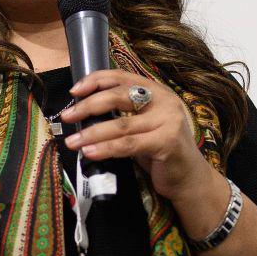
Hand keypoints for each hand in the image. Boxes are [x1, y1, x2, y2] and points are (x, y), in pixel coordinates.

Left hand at [59, 69, 215, 201]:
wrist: (189, 178)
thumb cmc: (160, 150)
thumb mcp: (142, 125)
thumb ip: (122, 113)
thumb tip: (82, 111)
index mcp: (156, 90)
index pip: (121, 77)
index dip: (95, 80)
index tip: (74, 91)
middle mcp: (164, 100)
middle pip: (118, 96)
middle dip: (88, 106)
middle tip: (67, 117)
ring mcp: (168, 120)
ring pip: (121, 124)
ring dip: (91, 133)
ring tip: (72, 142)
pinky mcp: (167, 142)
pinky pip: (128, 144)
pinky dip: (106, 148)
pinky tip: (90, 152)